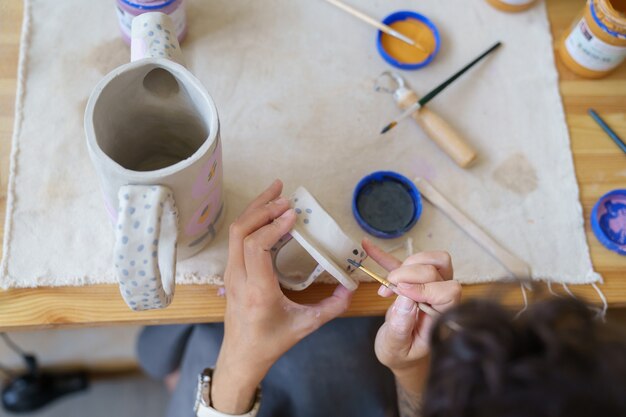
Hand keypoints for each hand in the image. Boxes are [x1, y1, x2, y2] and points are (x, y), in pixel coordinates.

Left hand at [211, 180, 353, 413]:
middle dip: (262, 208)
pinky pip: (237, 239)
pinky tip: (269, 214)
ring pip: (236, 232)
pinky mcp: (231, 271)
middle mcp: (238, 277)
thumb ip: (332, 307)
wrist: (242, 356)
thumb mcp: (306, 325)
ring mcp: (231, 273)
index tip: (293, 214)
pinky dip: (252, 221)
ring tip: (276, 193)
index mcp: (257, 290)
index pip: (255, 247)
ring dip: (255, 209)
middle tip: (285, 195)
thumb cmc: (272, 342)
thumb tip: (350, 287)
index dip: (272, 226)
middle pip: (241, 231)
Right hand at [363, 239, 460, 394]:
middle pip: (438, 269)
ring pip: (434, 259)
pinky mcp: (414, 280)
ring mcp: (431, 286)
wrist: (399, 352)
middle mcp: (442, 299)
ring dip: (408, 263)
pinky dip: (385, 255)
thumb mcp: (396, 347)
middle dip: (410, 273)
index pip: (447, 292)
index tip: (400, 293)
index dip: (425, 287)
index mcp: (443, 317)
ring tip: (388, 280)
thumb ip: (401, 326)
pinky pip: (404, 262)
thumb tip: (405, 297)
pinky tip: (368, 247)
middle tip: (389, 286)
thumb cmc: (401, 353)